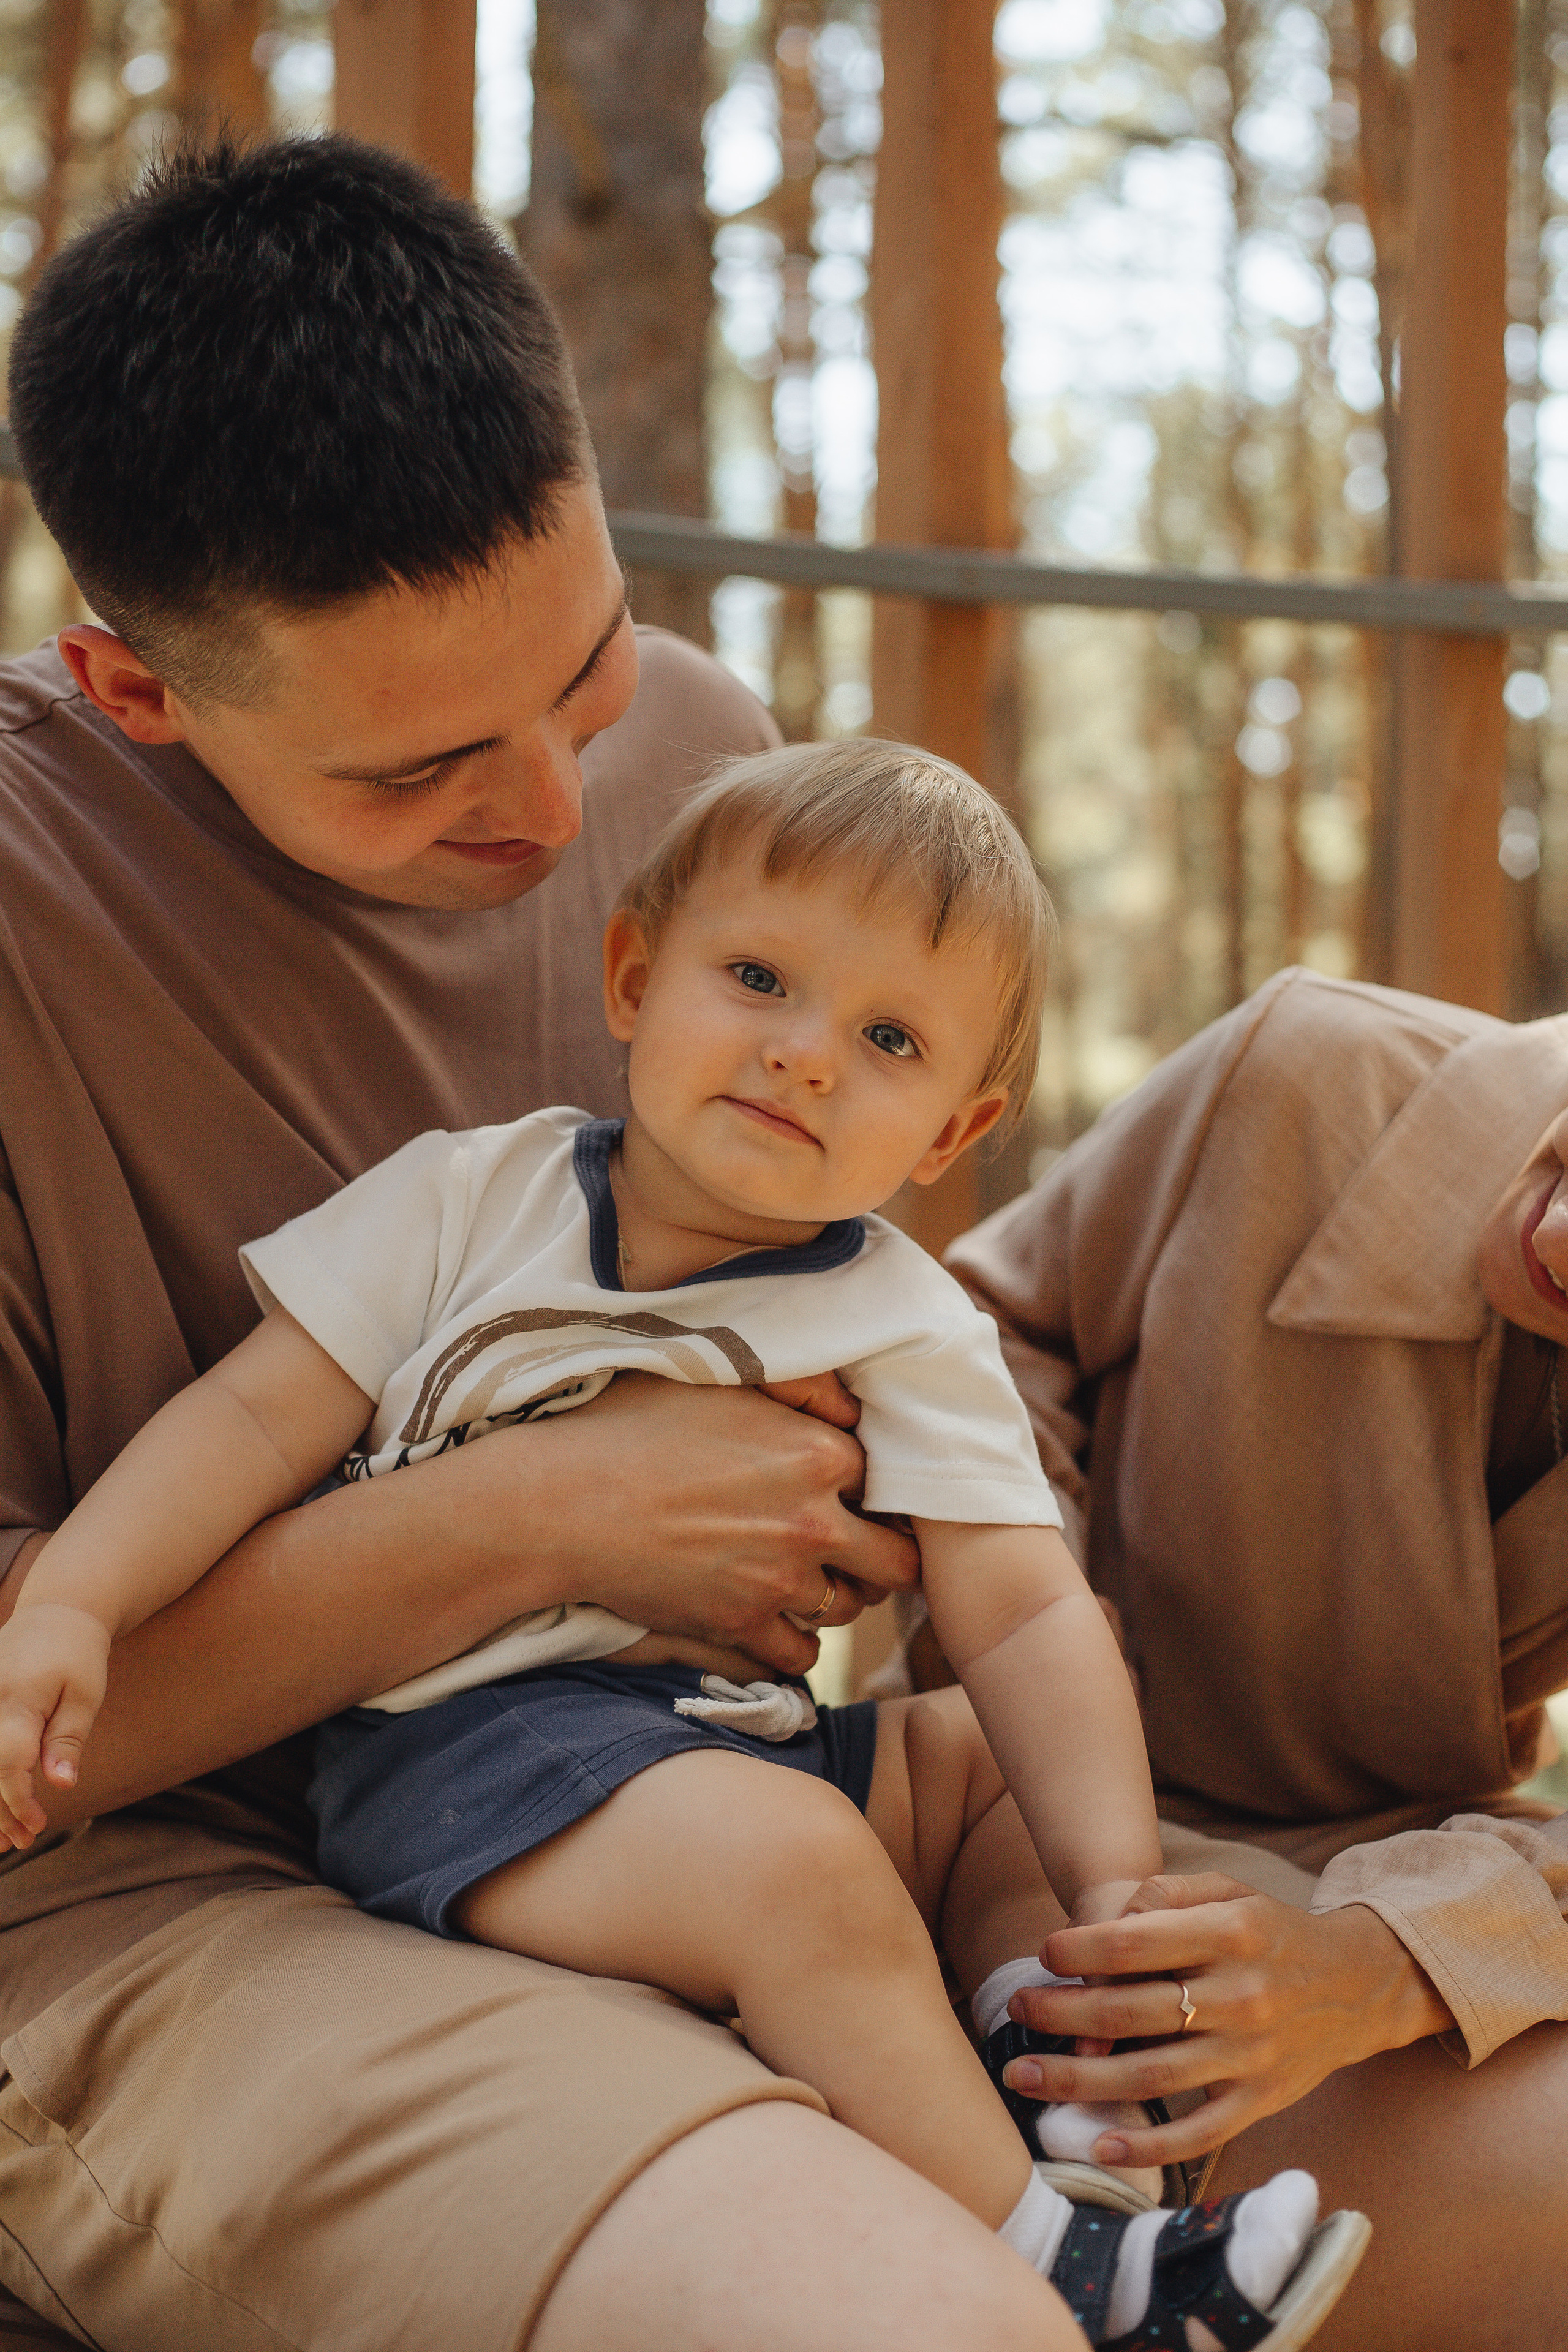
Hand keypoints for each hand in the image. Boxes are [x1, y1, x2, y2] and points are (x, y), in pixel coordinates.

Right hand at [0, 1600, 111, 1848]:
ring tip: (4, 1839)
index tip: (37, 1826)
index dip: (18, 1801)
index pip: (8, 1763)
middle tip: (22, 1842)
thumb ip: (68, 1738)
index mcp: (16, 1699)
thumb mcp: (85, 1694)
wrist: (54, 1613)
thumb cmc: (77, 1653)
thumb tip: (63, 1784)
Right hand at [526, 1372, 919, 1674]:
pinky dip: (793, 1643)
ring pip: (849, 1608)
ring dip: (834, 1595)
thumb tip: (853, 1405)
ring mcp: (780, 1580)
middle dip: (882, 1555)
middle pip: (897, 1561)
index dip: (876, 1489)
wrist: (559, 1502)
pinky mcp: (741, 1624)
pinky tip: (774, 1618)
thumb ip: (800, 1387)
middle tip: (854, 1547)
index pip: (892, 1481)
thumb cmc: (628, 1426)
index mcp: (818, 1452)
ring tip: (803, 1575)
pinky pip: (802, 1655)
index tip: (859, 1495)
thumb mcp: (717, 1379)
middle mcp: (813, 1521)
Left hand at [997, 1871, 1454, 2166]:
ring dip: (1079, 2078)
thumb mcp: (1230, 1889)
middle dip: (1061, 2012)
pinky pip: (1199, 2133)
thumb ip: (1166, 1893)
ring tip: (1024, 2074)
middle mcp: (1241, 1996)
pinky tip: (1099, 2146)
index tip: (1044, 1953)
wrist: (1357, 1985)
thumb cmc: (1272, 1932)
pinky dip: (1149, 2146)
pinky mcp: (1261, 2100)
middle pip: (1131, 2010)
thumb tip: (1112, 1921)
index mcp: (1231, 1933)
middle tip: (1016, 2009)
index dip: (1080, 1949)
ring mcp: (1251, 2055)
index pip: (1137, 1942)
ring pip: (1151, 2075)